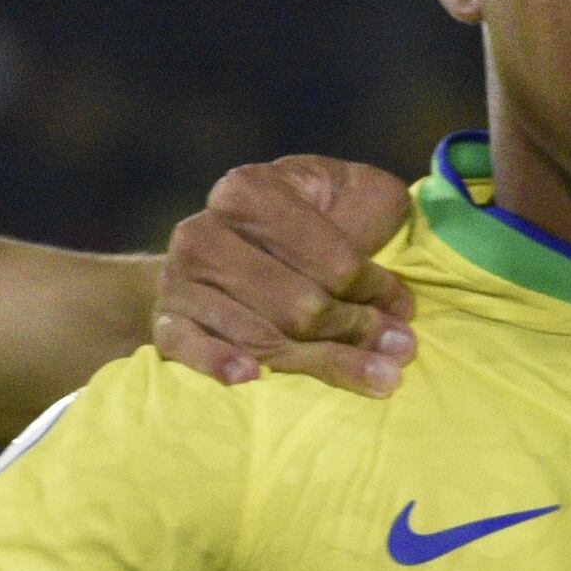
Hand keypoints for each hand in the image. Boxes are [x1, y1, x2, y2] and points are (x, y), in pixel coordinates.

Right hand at [158, 156, 417, 391]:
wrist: (220, 252)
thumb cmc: (300, 225)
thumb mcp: (344, 197)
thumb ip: (373, 216)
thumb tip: (394, 291)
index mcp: (249, 191)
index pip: (327, 255)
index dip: (375, 287)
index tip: (405, 308)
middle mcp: (205, 232)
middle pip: (298, 304)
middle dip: (357, 330)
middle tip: (401, 351)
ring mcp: (180, 280)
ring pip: (262, 337)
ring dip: (325, 363)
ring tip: (380, 379)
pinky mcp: (165, 322)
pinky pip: (189, 348)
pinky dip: (218, 363)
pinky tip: (249, 379)